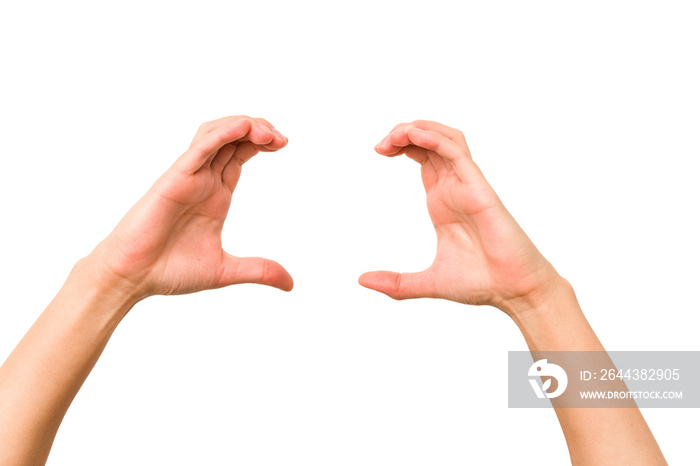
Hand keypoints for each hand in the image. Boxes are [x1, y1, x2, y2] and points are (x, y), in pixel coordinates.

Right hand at [90, 115, 292, 297]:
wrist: (133, 279)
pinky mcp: (173, 181)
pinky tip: (243, 128)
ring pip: (214, 135)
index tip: (284, 143)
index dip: (262, 142)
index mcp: (215, 194)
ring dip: (242, 125)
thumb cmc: (169, 270)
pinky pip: (198, 150)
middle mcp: (202, 180)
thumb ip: (259, 270)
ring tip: (267, 132)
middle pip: (232, 138)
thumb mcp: (226, 270)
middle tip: (281, 138)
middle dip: (259, 129)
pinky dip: (220, 135)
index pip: (240, 154)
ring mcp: (188, 177)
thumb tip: (291, 284)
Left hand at [359, 120, 561, 313]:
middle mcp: (455, 187)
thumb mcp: (427, 282)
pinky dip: (436, 140)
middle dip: (403, 132)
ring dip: (420, 128)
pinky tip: (414, 136)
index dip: (400, 145)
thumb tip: (362, 280)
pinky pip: (458, 154)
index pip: (422, 156)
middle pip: (430, 141)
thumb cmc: (481, 282)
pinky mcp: (481, 190)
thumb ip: (395, 283)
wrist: (513, 292)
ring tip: (396, 134)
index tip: (378, 150)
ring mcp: (468, 186)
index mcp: (442, 200)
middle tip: (381, 144)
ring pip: (446, 139)